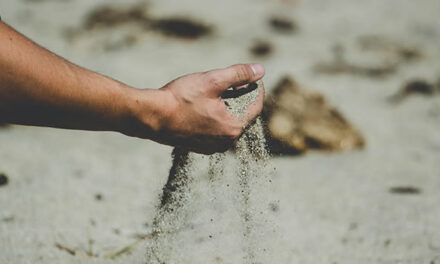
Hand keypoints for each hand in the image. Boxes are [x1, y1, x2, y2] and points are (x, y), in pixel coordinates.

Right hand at [127, 64, 264, 153]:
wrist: (151, 117)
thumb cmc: (181, 99)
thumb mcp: (213, 81)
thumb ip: (238, 75)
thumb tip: (260, 70)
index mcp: (233, 128)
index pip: (256, 107)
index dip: (256, 89)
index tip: (252, 77)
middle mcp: (226, 142)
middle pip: (242, 116)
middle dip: (240, 98)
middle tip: (232, 82)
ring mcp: (212, 147)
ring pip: (227, 123)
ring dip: (227, 108)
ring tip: (216, 93)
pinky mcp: (199, 147)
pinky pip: (215, 130)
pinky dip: (214, 118)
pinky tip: (203, 106)